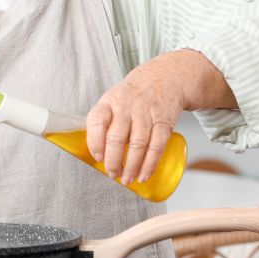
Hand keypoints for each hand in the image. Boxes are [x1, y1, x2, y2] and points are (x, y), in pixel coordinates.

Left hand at [85, 53, 185, 185]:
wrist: (163, 79)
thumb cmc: (132, 96)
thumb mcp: (112, 101)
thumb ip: (103, 123)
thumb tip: (94, 154)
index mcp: (108, 102)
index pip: (96, 122)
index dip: (95, 142)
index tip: (97, 158)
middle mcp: (126, 107)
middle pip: (116, 138)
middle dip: (113, 161)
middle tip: (112, 174)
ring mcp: (146, 114)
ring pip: (137, 145)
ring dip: (131, 167)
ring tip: (126, 179)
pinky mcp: (164, 122)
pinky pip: (157, 147)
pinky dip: (150, 164)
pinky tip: (144, 175)